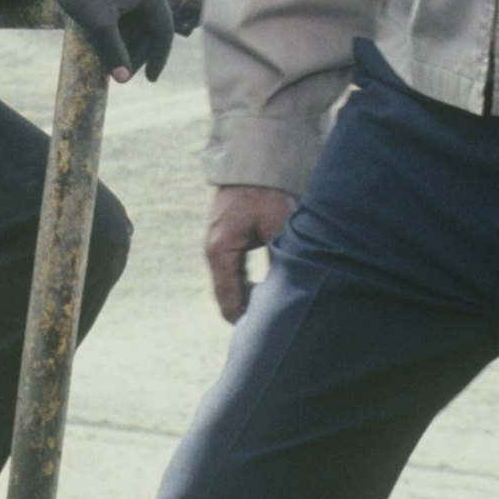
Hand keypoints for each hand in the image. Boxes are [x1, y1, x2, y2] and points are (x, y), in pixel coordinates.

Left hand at [45, 0, 173, 81]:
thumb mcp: (99, 24)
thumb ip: (114, 51)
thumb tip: (123, 78)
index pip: (163, 31)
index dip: (158, 58)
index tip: (151, 79)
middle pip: (152, 23)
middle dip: (139, 51)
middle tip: (126, 73)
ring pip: (139, 14)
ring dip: (130, 37)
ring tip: (116, 58)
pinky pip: (130, 2)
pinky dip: (123, 22)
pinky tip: (109, 37)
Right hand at [203, 185, 295, 324]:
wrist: (252, 164)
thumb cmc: (264, 193)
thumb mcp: (276, 226)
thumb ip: (278, 258)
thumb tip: (284, 289)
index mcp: (221, 252)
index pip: (228, 299)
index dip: (243, 320)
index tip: (261, 334)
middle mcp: (214, 252)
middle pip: (226, 295)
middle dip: (245, 312)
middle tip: (268, 328)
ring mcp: (217, 246)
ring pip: (229, 284)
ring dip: (246, 298)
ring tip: (268, 313)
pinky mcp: (225, 240)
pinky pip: (232, 272)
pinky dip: (244, 285)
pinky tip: (262, 291)